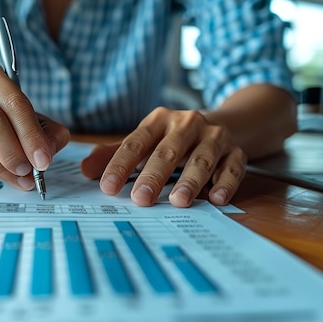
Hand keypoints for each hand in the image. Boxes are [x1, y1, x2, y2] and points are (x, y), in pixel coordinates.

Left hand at [80, 107, 246, 206]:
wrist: (221, 123)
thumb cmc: (171, 140)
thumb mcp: (143, 142)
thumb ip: (113, 155)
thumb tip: (85, 170)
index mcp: (159, 120)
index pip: (136, 142)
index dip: (120, 165)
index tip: (107, 187)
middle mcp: (188, 124)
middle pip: (168, 150)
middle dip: (154, 175)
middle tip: (141, 199)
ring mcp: (215, 136)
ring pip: (202, 158)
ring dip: (190, 180)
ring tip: (178, 201)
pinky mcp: (237, 151)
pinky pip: (234, 167)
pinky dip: (226, 182)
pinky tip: (215, 198)